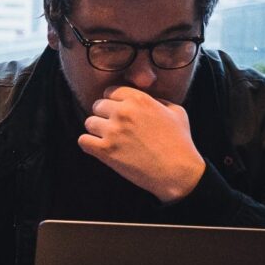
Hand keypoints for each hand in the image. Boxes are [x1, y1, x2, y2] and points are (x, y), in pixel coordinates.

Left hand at [79, 86, 207, 202]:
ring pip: (89, 123)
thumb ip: (158, 101)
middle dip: (104, 116)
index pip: (110, 92)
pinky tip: (100, 149)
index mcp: (139, 100)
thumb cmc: (181, 143)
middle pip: (97, 106)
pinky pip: (83, 140)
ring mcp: (113, 131)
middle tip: (115, 128)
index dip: (113, 102)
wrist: (178, 172)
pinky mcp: (105, 150)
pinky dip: (89, 145)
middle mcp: (123, 112)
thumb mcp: (176, 113)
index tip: (118, 112)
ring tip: (109, 140)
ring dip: (97, 131)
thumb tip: (149, 99)